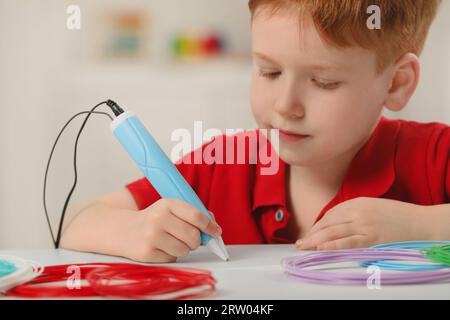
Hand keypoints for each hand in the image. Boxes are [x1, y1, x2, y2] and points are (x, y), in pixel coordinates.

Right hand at [126, 198, 221, 262]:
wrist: (124, 230)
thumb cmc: (155, 219)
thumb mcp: (171, 209)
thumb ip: (193, 214)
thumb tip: (214, 228)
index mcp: (167, 204)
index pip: (196, 216)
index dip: (209, 226)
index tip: (216, 232)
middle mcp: (158, 218)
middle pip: (193, 236)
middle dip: (196, 241)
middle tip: (192, 240)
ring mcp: (151, 236)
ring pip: (184, 250)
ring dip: (183, 249)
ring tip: (172, 241)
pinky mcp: (147, 253)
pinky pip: (173, 259)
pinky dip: (171, 255)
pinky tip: (161, 247)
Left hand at [296, 197, 425, 250]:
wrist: (421, 222)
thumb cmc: (397, 216)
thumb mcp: (372, 207)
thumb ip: (353, 214)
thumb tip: (334, 225)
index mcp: (356, 202)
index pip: (329, 215)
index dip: (316, 226)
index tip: (308, 234)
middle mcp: (357, 212)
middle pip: (327, 224)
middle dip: (311, 234)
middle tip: (299, 243)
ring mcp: (364, 225)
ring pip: (333, 232)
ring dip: (315, 240)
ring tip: (304, 247)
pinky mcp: (372, 238)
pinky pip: (348, 242)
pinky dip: (333, 245)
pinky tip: (321, 248)